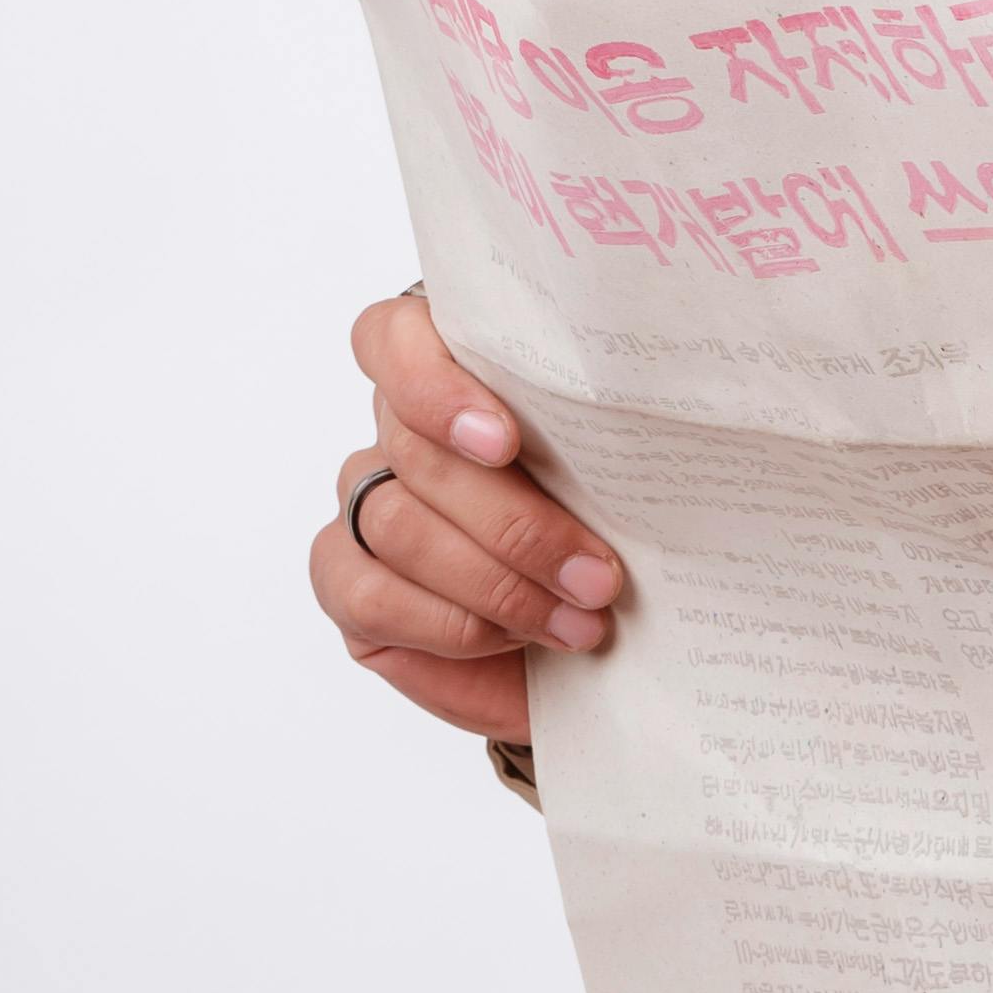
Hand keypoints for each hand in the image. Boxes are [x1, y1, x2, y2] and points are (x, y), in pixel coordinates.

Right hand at [311, 290, 621, 740]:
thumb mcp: (629, 485)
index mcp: (457, 379)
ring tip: (578, 623)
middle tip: (597, 577)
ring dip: (498, 584)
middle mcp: (400, 437)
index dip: (434, 386)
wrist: (604, 653)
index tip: (506, 441)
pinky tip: (514, 640)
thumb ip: (607, 440)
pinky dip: (453, 625)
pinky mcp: (350, 587)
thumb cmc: (619, 548)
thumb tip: (642, 432)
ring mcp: (365, 509)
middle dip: (516, 524)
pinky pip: (372, 596)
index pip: (394, 339)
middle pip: (416, 450)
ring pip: (398, 526)